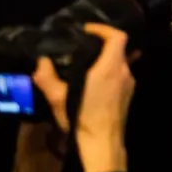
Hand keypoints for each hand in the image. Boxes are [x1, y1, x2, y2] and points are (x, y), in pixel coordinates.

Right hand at [31, 23, 133, 171]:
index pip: (118, 37)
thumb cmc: (82, 118)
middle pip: (120, 48)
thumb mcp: (58, 99)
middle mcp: (124, 72)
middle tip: (85, 44)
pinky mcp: (130, 94)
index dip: (104, 29)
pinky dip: (111, 70)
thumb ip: (47, 78)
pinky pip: (122, 74)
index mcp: (110, 68)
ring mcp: (130, 83)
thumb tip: (42, 62)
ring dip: (107, 58)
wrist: (103, 143)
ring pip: (122, 61)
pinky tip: (96, 80)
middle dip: (104, 43)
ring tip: (88, 62)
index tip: (88, 30)